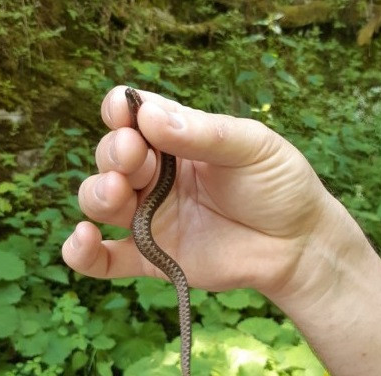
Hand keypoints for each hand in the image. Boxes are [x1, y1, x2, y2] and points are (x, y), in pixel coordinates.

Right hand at [62, 86, 339, 295]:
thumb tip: (150, 116)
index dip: (122, 112)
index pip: (133, 117)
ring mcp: (151, 216)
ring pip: (100, 201)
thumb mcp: (251, 147)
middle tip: (135, 157)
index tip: (126, 113)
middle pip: (111, 157)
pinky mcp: (150, 257)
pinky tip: (83, 240)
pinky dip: (82, 253)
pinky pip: (104, 259)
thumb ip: (203, 133)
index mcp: (178, 139)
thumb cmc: (279, 185)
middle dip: (114, 153)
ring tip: (117, 193)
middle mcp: (157, 175)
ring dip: (96, 193)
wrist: (299, 245)